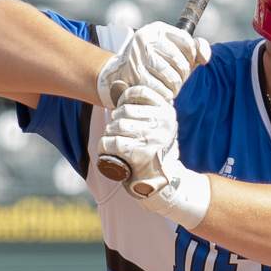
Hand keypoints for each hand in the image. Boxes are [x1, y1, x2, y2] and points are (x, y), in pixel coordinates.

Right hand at [96, 22, 203, 108]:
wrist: (121, 74)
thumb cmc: (154, 63)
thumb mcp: (174, 51)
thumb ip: (196, 50)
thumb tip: (205, 57)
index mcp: (157, 30)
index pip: (188, 43)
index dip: (192, 57)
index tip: (186, 63)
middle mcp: (145, 39)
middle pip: (181, 62)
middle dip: (183, 75)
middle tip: (177, 79)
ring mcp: (138, 56)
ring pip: (172, 77)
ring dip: (175, 86)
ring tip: (171, 87)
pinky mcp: (134, 75)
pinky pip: (160, 89)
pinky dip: (166, 94)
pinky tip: (163, 93)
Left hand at [98, 86, 213, 225]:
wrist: (163, 184)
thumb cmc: (155, 152)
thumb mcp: (158, 126)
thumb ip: (144, 108)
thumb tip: (116, 85)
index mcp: (166, 112)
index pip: (138, 92)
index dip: (124, 100)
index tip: (123, 113)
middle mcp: (162, 123)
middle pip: (123, 111)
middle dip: (115, 123)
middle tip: (120, 136)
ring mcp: (151, 138)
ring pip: (115, 126)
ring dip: (109, 135)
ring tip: (116, 145)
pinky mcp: (139, 154)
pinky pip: (111, 142)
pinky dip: (104, 148)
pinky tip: (109, 154)